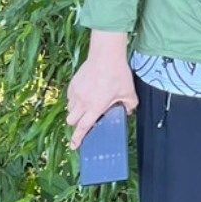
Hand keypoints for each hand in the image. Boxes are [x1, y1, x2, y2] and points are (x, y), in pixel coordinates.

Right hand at [66, 31, 137, 148]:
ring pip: (69, 109)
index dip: (77, 138)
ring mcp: (76, 93)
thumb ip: (130, 104)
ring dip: (75, 112)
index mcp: (95, 107)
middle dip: (76, 124)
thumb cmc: (118, 74)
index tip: (74, 146)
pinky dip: (74, 99)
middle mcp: (82, 102)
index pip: (83, 127)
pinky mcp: (73, 84)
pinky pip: (70, 97)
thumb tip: (129, 111)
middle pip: (72, 121)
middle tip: (84, 121)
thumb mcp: (129, 91)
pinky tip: (84, 94)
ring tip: (86, 106)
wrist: (105, 55)